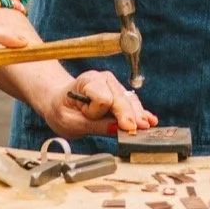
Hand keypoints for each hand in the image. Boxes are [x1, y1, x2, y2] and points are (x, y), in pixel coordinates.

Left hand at [41, 70, 157, 138]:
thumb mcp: (70, 122)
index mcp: (87, 81)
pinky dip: (140, 113)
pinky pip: (133, 104)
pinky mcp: (121, 94)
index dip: (98, 112)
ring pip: (130, 102)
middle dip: (128, 115)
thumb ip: (95, 125)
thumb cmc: (62, 110)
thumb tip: (117, 129)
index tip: (91, 119)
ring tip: (144, 127)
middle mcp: (104, 79)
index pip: (102, 98)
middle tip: (136, 129)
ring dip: (136, 116)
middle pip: (121, 99)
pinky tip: (149, 120)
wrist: (60, 103)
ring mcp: (114, 85)